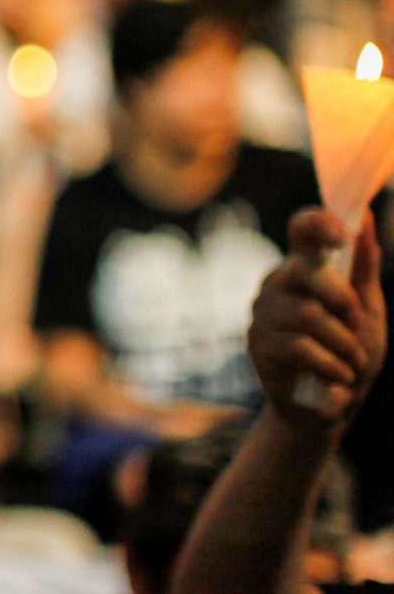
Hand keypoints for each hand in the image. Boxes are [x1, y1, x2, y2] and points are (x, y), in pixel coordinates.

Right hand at [251, 207, 385, 426]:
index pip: (302, 230)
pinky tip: (339, 378)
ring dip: (345, 344)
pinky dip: (332, 365)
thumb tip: (366, 219)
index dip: (319, 223)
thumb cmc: (349, 353)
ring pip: (310, 315)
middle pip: (307, 272)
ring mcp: (263, 313)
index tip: (342, 231)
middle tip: (358, 324)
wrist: (329, 408)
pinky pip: (302, 348)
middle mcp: (278, 283)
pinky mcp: (259, 346)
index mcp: (304, 268)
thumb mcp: (367, 311)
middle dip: (343, 300)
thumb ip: (364, 269)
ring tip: (352, 362)